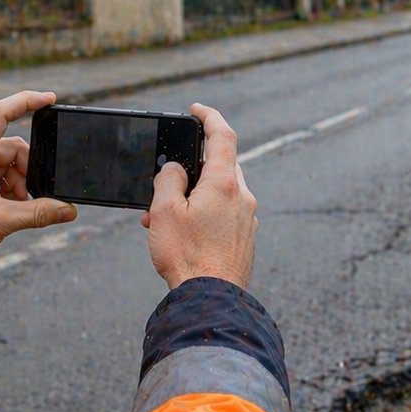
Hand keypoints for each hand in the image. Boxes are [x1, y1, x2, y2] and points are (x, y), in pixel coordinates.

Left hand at [0, 90, 76, 273]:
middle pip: (11, 147)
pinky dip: (8, 189)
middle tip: (30, 197)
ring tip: (17, 207)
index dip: (26, 101)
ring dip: (18, 183)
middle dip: (27, 171)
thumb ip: (39, 213)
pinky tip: (10, 208)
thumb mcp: (1, 221)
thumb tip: (68, 210)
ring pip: (6, 163)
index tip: (50, 99)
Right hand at [142, 103, 256, 289]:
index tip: (197, 110)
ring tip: (163, 216)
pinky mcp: (245, 239)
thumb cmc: (187, 258)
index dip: (210, 116)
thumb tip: (174, 169)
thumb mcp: (164, 212)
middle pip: (221, 165)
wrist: (211, 301)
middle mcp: (242, 198)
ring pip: (221, 192)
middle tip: (168, 179)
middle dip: (193, 166)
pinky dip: (204, 213)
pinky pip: (225, 214)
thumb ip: (168, 180)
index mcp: (224, 184)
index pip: (222, 135)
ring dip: (194, 195)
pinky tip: (183, 233)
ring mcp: (247, 219)